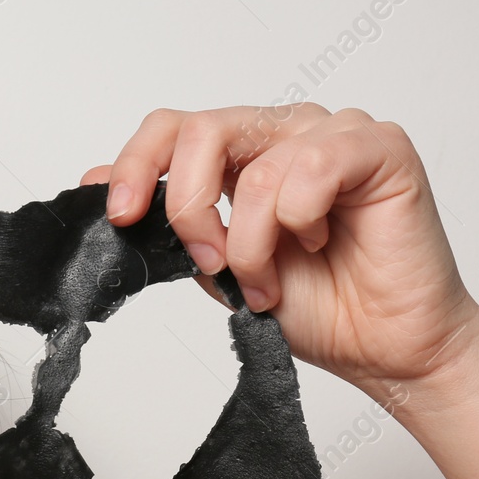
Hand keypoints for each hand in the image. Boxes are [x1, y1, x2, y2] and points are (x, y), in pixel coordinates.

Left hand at [81, 105, 478, 400]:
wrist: (383, 350)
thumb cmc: (317, 306)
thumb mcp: (218, 267)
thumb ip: (169, 223)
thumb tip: (95, 183)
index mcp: (244, 155)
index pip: (174, 128)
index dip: (136, 164)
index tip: (118, 216)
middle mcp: (285, 133)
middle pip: (201, 130)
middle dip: (188, 207)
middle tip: (209, 262)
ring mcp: (334, 134)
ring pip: (257, 167)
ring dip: (253, 243)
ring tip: (271, 282)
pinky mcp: (380, 148)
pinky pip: (314, 165)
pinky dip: (300, 221)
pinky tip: (322, 245)